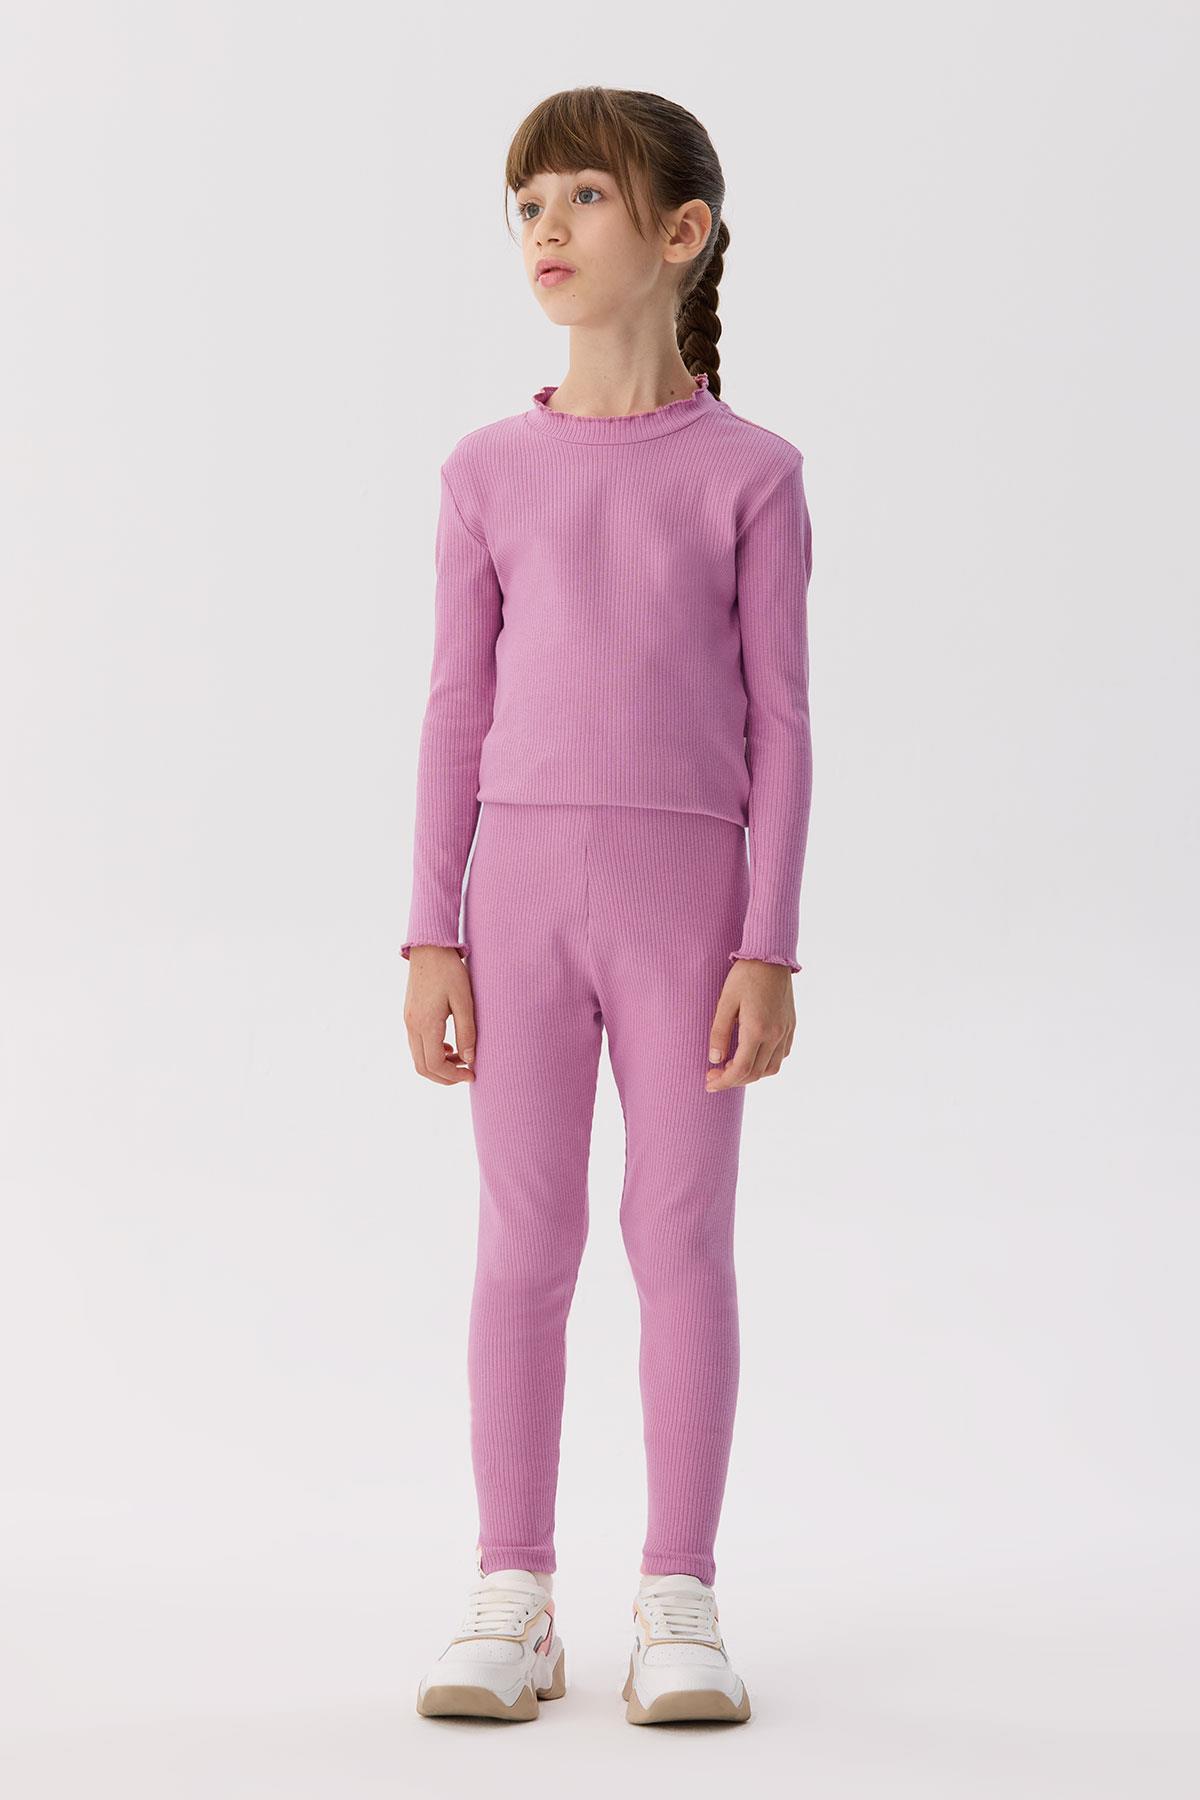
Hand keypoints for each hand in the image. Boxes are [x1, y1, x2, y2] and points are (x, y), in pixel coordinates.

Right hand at [403, 946, 476, 1084]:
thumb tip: (470, 1059)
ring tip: (461, 1059)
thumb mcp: (464, 1001)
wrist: (429, 947)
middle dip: (445, 1077)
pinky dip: (432, 1053)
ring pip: (418, 1057)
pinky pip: (417, 1044)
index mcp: (426, 1023)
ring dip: (438, 1065)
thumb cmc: (450, 971)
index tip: (472, 1074)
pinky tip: (449, 1046)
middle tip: (466, 1074)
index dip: (453, 1075)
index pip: (435, 1064)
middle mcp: (413, 1025)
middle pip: (423, 1067)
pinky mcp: (409, 1015)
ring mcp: (408, 1020)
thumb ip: (467, 1032)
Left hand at [705, 959, 795, 1089]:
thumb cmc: (745, 975)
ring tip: (732, 1067)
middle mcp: (775, 1035)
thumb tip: (715, 1059)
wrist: (771, 956)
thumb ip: (719, 1032)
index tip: (709, 1083)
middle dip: (733, 1080)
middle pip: (755, 1073)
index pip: (741, 1069)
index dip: (724, 1081)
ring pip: (771, 1068)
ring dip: (751, 1074)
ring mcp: (786, 1031)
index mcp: (757, 1030)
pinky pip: (781, 1055)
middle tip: (714, 1076)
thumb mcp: (725, 1002)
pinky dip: (766, 1063)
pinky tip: (752, 1054)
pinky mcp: (790, 1025)